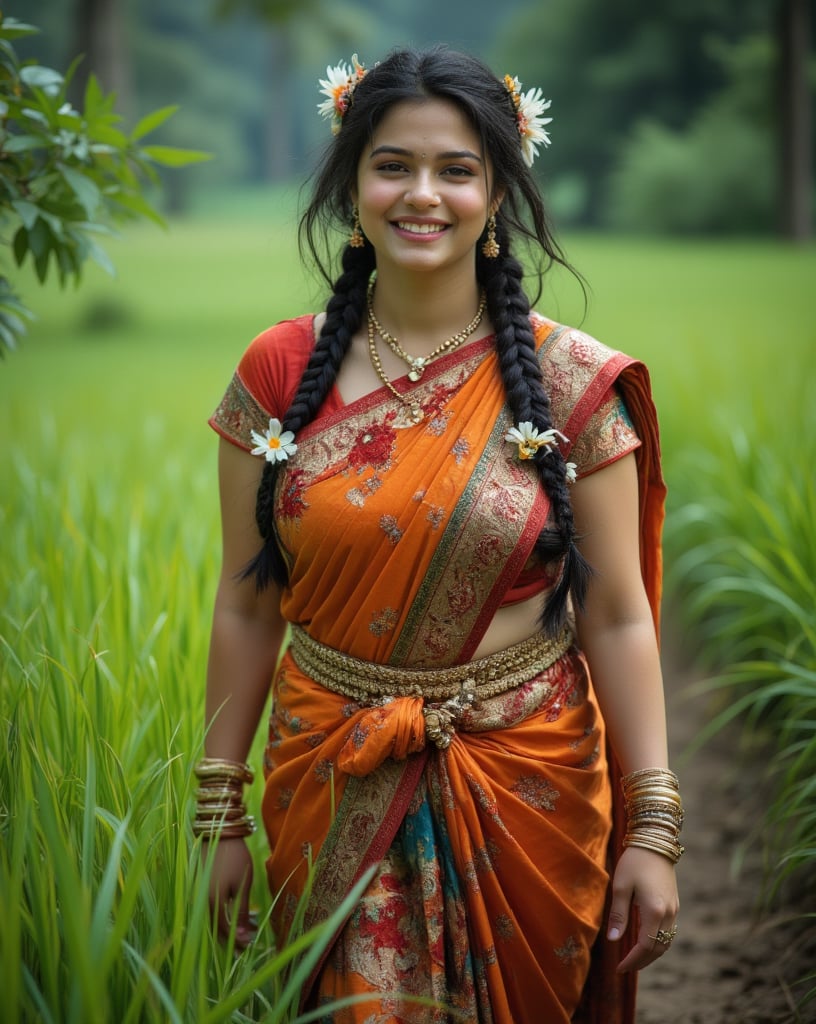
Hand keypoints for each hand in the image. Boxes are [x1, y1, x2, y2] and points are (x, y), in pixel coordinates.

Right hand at [203, 836, 256, 947]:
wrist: (219, 832)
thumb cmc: (235, 857)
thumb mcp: (243, 884)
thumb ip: (241, 910)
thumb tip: (244, 934)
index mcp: (212, 902)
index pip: (224, 930)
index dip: (237, 940)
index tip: (251, 945)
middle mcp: (201, 901)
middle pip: (216, 927)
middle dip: (232, 938)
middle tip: (248, 945)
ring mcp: (199, 894)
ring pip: (213, 918)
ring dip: (228, 926)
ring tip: (247, 928)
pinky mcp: (201, 887)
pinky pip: (210, 907)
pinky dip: (222, 914)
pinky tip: (236, 913)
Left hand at [606, 846, 678, 972]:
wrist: (655, 841)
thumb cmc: (634, 861)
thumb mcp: (621, 887)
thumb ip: (618, 915)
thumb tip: (613, 940)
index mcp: (655, 911)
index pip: (645, 946)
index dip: (632, 960)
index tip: (619, 968)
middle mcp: (668, 914)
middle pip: (658, 949)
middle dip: (642, 961)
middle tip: (625, 967)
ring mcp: (674, 909)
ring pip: (666, 942)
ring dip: (651, 954)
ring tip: (634, 958)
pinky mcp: (674, 904)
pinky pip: (668, 932)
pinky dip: (657, 942)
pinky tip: (645, 940)